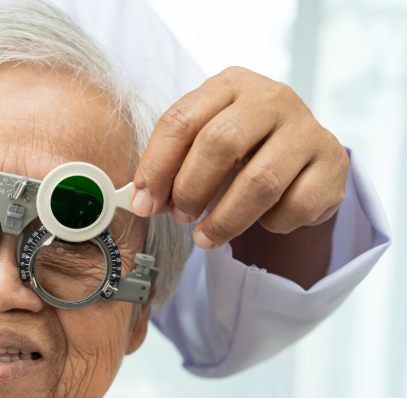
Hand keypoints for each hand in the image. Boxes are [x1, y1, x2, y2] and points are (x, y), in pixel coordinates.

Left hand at [131, 66, 349, 250]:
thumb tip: (141, 202)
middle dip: (191, 189)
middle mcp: (271, 97)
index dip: (156, 168)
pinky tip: (262, 220)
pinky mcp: (333, 162)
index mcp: (229, 84)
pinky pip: (296, 204)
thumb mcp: (201, 143)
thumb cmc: (241, 148)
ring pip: (260, 182)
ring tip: (205, 236)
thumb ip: (171, 165)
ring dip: (225, 219)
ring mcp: (307, 128)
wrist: (301, 154)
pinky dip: (271, 223)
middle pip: (220, 145)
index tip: (143, 205)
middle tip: (180, 217)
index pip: (181, 121)